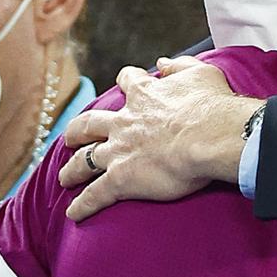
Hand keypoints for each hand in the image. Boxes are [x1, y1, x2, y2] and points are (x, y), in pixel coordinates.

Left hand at [59, 56, 261, 220]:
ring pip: (85, 160)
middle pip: (90, 124)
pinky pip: (95, 194)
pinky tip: (74, 213)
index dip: (127, 80)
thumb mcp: (201, 74)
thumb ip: (179, 66)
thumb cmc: (212, 105)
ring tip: (65, 177)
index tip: (125, 81)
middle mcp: (124, 122)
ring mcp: (119, 151)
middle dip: (78, 131)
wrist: (210, 137)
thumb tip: (162, 63)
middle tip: (71, 137)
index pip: (129, 81)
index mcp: (144, 95)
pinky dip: (83, 205)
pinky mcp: (121, 179)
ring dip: (73, 169)